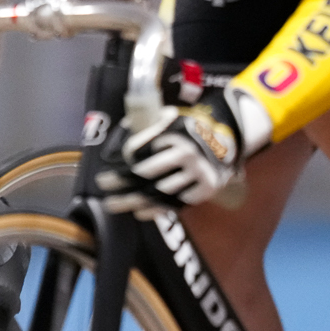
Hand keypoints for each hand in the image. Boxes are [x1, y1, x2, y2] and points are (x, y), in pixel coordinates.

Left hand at [98, 99, 241, 213]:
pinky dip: (156, 210)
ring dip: (133, 201)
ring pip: (159, 192)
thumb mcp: (171, 118)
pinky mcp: (206, 188)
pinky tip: (139, 212)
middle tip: (103, 186)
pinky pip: (177, 203)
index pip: (139, 149)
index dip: (123, 159)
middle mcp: (186, 153)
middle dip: (120, 182)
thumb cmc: (189, 131)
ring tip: (113, 204)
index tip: (109, 168)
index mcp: (174, 133)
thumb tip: (123, 127)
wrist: (226, 143)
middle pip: (145, 173)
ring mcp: (197, 173)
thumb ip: (149, 122)